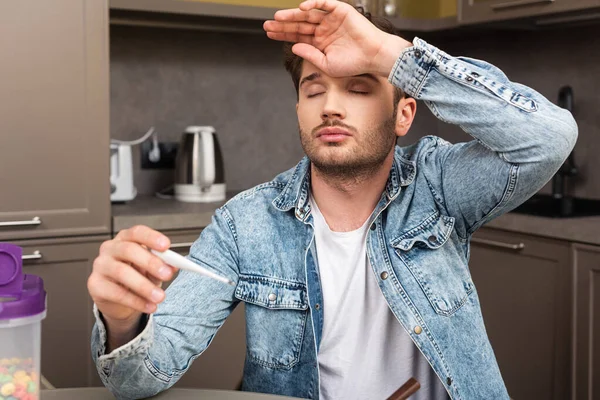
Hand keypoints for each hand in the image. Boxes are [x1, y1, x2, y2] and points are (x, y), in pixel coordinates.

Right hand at [87, 226, 175, 329]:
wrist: (119, 300)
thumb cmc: (136, 276)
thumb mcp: (153, 270)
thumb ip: (163, 265)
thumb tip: (173, 266)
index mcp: (126, 239)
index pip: (137, 232)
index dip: (151, 238)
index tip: (166, 246)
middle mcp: (110, 248)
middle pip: (128, 250)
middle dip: (150, 262)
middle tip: (167, 274)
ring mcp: (100, 266)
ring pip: (121, 272)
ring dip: (144, 286)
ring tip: (160, 296)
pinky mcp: (95, 285)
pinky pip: (116, 293)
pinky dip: (136, 301)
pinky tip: (149, 306)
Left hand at [263, 0, 411, 77]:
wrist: (374, 56)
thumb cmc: (354, 63)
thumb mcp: (326, 63)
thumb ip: (310, 54)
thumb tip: (293, 46)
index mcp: (320, 42)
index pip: (298, 36)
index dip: (283, 34)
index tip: (269, 34)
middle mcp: (324, 29)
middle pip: (300, 24)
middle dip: (283, 25)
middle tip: (267, 25)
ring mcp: (332, 19)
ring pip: (309, 14)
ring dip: (294, 15)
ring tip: (278, 18)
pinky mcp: (341, 11)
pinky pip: (325, 4)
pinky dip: (314, 3)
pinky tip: (301, 8)